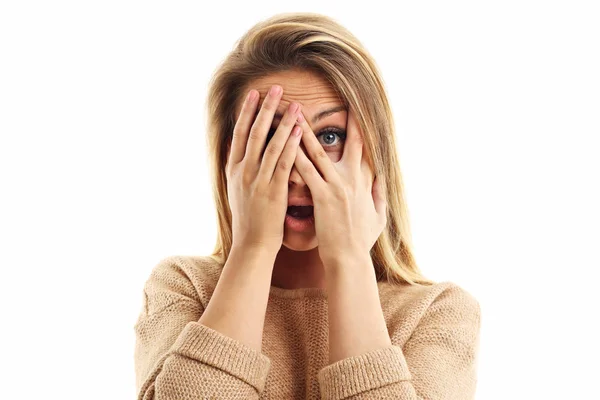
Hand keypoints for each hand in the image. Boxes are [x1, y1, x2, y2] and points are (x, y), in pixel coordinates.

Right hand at [226, 85, 302, 253]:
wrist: (251, 244)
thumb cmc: (249, 219)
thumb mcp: (236, 191)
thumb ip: (238, 168)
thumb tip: (235, 149)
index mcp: (234, 169)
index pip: (240, 134)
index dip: (247, 112)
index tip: (254, 94)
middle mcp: (243, 171)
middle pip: (254, 133)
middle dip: (265, 109)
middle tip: (275, 88)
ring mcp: (257, 180)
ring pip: (269, 144)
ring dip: (282, 122)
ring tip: (292, 103)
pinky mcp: (273, 190)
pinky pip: (283, 163)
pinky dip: (290, 145)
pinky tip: (298, 131)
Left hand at [293, 108, 386, 267]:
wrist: (349, 259)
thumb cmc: (362, 240)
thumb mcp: (379, 215)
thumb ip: (379, 193)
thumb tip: (382, 176)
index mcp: (366, 182)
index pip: (366, 149)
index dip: (362, 129)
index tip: (357, 110)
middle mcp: (353, 179)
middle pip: (348, 143)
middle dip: (341, 120)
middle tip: (331, 99)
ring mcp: (337, 186)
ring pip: (319, 152)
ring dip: (306, 132)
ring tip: (296, 113)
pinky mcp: (322, 196)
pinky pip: (305, 170)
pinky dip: (294, 155)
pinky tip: (284, 143)